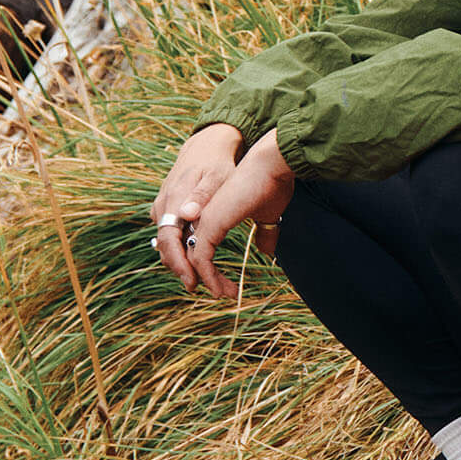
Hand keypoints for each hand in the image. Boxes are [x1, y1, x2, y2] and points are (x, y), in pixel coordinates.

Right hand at [153, 123, 242, 285]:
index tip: (192, 282)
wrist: (205, 146)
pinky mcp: (167, 210)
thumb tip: (188, 215)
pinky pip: (170, 236)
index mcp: (173, 201)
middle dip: (181, 270)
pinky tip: (195, 262)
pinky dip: (180, 250)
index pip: (169, 241)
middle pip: (166, 248)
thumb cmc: (217, 163)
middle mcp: (162, 207)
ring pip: (167, 244)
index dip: (179, 264)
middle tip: (201, 288)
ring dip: (180, 263)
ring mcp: (162, 208)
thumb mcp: (216, 176)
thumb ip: (202, 195)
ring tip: (202, 280)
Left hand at [173, 130, 295, 297]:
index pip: (197, 246)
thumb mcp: (267, 215)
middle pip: (188, 256)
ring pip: (190, 261)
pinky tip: (220, 289)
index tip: (225, 283)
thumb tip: (267, 251)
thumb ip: (264, 233)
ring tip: (224, 294)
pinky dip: (209, 277)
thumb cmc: (272, 185)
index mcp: (209, 213)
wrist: (271, 165)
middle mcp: (199, 216)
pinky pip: (201, 259)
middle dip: (203, 279)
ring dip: (208, 282)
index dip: (206, 268)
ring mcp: (201, 220)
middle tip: (222, 293)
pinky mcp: (209, 225)